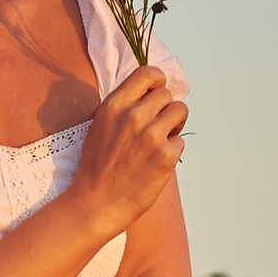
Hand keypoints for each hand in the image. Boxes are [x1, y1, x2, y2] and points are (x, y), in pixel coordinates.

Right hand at [70, 63, 188, 234]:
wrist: (96, 203)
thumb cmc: (98, 166)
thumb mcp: (101, 125)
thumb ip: (123, 106)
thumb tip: (151, 92)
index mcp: (115, 105)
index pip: (147, 73)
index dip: (158, 80)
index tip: (158, 91)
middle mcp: (133, 116)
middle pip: (167, 94)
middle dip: (165, 108)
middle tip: (157, 127)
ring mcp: (151, 135)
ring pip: (180, 111)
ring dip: (174, 124)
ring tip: (159, 141)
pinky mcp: (166, 156)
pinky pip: (180, 141)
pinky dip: (171, 151)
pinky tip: (154, 163)